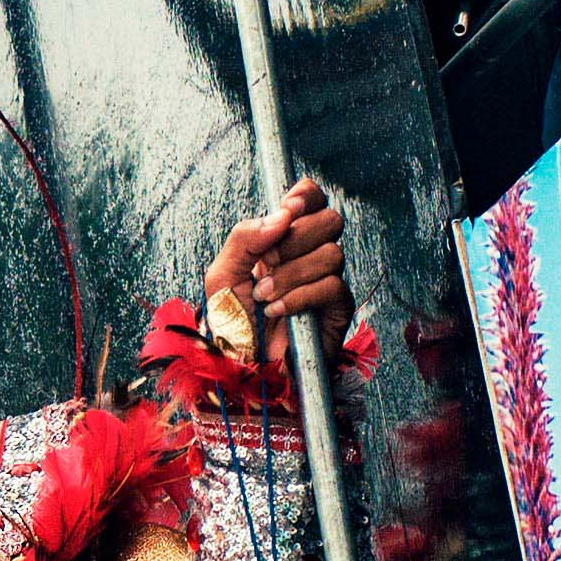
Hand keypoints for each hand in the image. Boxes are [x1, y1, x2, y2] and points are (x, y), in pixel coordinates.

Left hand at [203, 177, 351, 362]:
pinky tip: (277, 310)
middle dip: (294, 239)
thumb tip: (281, 215)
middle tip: (265, 263)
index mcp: (284, 240)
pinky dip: (299, 297)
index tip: (288, 207)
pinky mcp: (338, 308)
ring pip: (331, 254)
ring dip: (290, 275)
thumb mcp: (222, 274)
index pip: (311, 200)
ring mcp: (327, 280)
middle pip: (330, 220)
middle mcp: (310, 255)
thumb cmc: (232, 320)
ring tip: (263, 296)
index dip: (305, 197)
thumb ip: (244, 237)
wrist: (239, 363)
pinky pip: (332, 287)